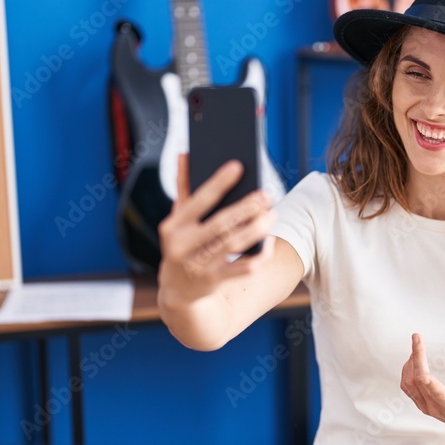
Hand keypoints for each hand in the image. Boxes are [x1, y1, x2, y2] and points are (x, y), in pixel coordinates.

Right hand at [157, 154, 275, 309]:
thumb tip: (185, 153)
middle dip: (246, 208)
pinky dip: (258, 254)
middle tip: (266, 195)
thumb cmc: (182, 244)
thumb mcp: (177, 219)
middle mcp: (181, 246)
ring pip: (233, 244)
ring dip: (256, 229)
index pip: (198, 200)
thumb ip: (183, 188)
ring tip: (272, 215)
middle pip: (220, 223)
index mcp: (173, 226)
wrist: (176, 291)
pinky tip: (269, 241)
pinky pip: (242, 268)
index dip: (218, 183)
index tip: (238, 166)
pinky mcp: (213, 282)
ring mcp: (197, 266)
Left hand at [400, 333, 444, 441]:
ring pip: (408, 382)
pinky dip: (407, 370)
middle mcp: (433, 407)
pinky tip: (414, 359)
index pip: (431, 388)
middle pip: (416, 380)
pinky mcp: (419, 402)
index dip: (422, 368)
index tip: (419, 349)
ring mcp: (424, 406)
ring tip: (417, 346)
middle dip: (416, 356)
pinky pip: (407, 385)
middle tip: (417, 337)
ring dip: (411, 362)